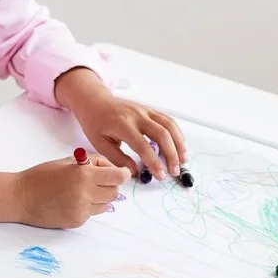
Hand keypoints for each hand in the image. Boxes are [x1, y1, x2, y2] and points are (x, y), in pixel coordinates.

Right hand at [11, 155, 129, 228]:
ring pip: (105, 205)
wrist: (21, 197)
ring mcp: (82, 210)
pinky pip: (92, 214)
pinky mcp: (77, 221)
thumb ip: (92, 164)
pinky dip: (88, 207)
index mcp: (84, 175)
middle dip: (110, 185)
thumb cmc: (42, 175)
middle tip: (98, 181)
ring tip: (82, 191)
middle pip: (114, 192)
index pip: (118, 177)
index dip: (122, 174)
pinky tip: (72, 201)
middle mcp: (85, 194)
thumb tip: (113, 170)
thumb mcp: (68, 162)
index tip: (122, 173)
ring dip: (100, 198)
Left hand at [54, 69, 186, 179]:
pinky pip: (168, 120)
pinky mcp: (150, 109)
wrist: (94, 101)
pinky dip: (177, 133)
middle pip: (162, 134)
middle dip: (171, 155)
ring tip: (183, 160)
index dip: (154, 163)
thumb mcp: (100, 144)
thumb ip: (118, 159)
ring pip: (169, 125)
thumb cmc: (95, 123)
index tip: (160, 176)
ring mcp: (146, 110)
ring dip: (179, 144)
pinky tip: (180, 146)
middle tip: (174, 172)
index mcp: (123, 125)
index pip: (143, 146)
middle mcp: (137, 115)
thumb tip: (135, 172)